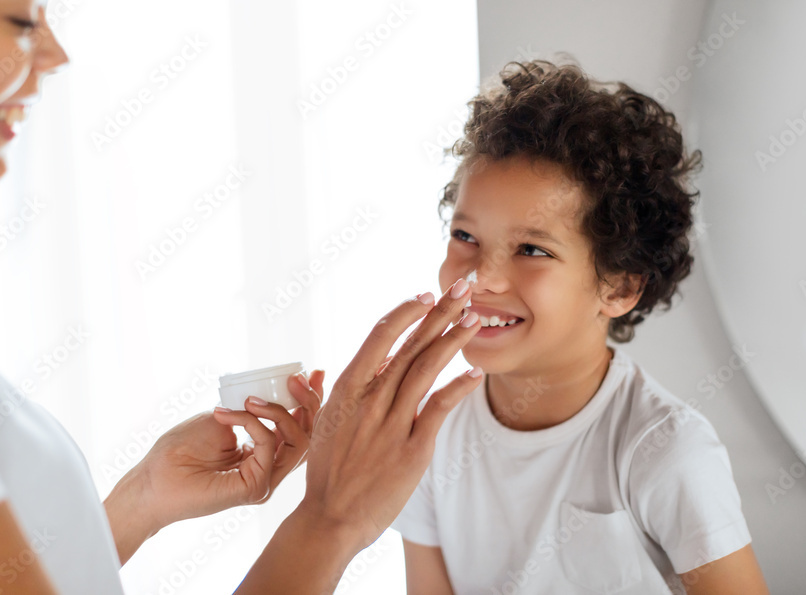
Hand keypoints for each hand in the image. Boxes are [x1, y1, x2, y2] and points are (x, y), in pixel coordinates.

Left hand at [105, 371, 323, 563]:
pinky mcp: (257, 488)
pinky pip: (269, 445)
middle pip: (308, 435)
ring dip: (278, 411)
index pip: (300, 428)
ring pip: (297, 441)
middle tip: (294, 379)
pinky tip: (229, 415)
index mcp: (265, 454)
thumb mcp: (225, 417)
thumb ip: (253, 409)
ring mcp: (266, 480)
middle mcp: (270, 468)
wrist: (154, 478)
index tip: (313, 372)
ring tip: (250, 400)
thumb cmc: (180, 449)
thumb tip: (278, 387)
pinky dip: (252, 423)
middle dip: (308, 402)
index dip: (311, 400)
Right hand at [235, 281, 481, 593]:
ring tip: (474, 318)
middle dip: (439, 313)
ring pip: (427, 369)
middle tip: (462, 287)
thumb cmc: (330, 469)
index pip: (379, 336)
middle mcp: (370, 400)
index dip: (406, 312)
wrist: (330, 518)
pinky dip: (459, 387)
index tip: (425, 297)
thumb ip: (352, 389)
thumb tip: (373, 362)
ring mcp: (391, 423)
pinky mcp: (412, 449)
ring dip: (454, 340)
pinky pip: (439, 409)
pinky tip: (476, 371)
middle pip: (410, 345)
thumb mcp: (329, 419)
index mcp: (347, 388)